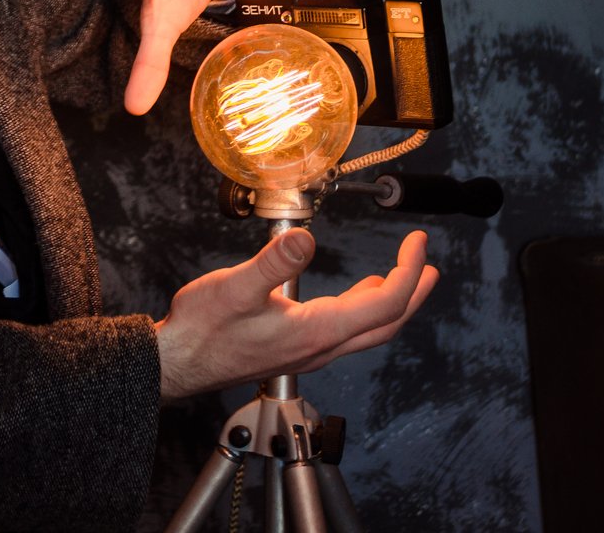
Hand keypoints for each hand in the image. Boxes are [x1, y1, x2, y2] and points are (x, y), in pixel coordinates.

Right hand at [154, 228, 438, 401]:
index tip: (417, 241)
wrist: (175, 364)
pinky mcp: (295, 350)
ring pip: (368, 331)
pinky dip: (364, 310)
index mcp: (316, 331)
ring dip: (392, 303)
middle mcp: (320, 347)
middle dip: (414, 293)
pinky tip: (354, 295)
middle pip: (386, 324)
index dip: (407, 270)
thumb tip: (307, 239)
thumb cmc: (201, 330)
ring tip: (404, 278)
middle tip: (428, 265)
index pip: (384, 304)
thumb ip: (273, 263)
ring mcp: (309, 352)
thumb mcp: (234, 287)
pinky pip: (346, 332)